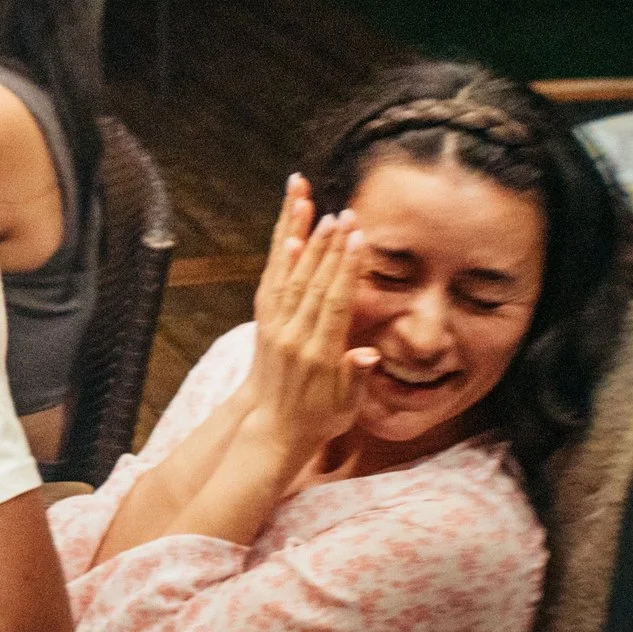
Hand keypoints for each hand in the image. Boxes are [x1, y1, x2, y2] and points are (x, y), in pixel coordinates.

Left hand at [247, 179, 376, 454]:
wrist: (274, 427)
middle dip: (328, 244)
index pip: (334, 303)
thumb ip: (356, 377)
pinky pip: (272, 280)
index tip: (356, 237)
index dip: (345, 268)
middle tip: (342, 212)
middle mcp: (292, 335)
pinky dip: (279, 254)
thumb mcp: (346, 405)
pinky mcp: (264, 321)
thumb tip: (368, 355)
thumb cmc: (321, 416)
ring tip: (308, 205)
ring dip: (300, 238)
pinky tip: (286, 230)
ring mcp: (274, 326)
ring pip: (288, 274)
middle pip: (312, 281)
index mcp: (318, 354)